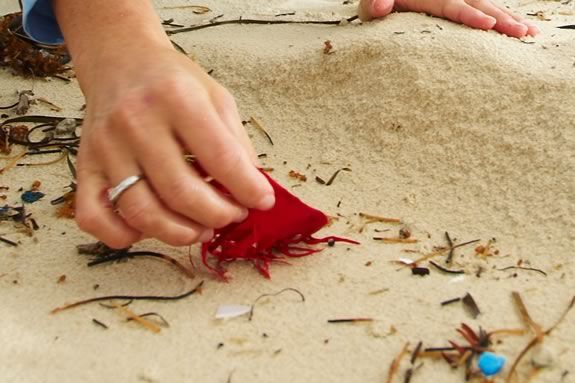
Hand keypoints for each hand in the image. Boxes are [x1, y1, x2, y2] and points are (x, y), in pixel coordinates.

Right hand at [75, 43, 274, 248]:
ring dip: (180, 233)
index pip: (220, 157)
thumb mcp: (216, 98)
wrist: (120, 62)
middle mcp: (135, 122)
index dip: (248, 188)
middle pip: (180, 192)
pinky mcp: (85, 166)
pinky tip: (151, 229)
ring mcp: (105, 147)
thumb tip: (254, 192)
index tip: (263, 202)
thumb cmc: (172, 82)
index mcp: (176, 98)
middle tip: (233, 216)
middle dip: (217, 215)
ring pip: (141, 212)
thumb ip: (236, 144)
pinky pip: (95, 218)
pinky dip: (124, 236)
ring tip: (202, 229)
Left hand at [359, 0, 538, 37]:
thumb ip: (376, 3)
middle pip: (478, 5)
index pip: (452, 7)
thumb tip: (380, 6)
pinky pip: (486, 8)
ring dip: (509, 19)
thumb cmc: (377, 3)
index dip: (470, 16)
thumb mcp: (371, 3)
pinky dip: (504, 18)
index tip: (488, 25)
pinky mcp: (461, 3)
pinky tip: (522, 28)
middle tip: (521, 33)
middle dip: (501, 20)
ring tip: (529, 33)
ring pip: (488, 6)